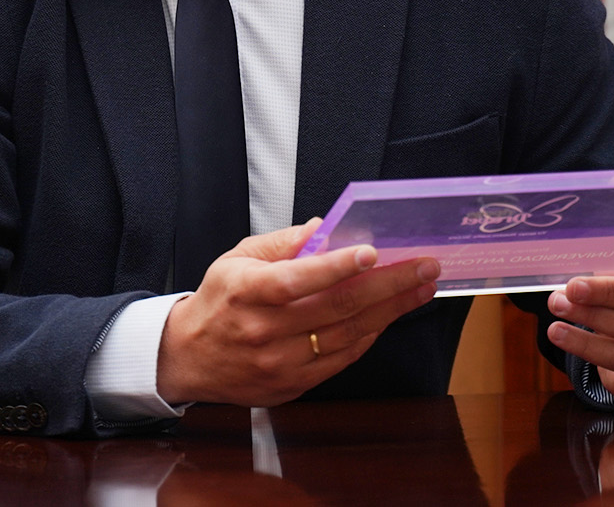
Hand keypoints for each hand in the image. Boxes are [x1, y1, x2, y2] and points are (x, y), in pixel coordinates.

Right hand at [155, 219, 439, 407]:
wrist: (189, 357)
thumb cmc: (219, 301)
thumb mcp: (238, 258)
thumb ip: (284, 242)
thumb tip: (326, 228)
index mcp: (247, 291)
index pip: (297, 280)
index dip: (337, 267)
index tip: (373, 253)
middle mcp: (264, 329)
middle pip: (336, 308)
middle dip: (388, 286)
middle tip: (423, 267)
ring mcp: (279, 362)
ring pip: (347, 336)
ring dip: (390, 311)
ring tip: (420, 289)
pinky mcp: (292, 385)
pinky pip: (341, 359)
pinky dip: (369, 335)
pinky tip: (389, 315)